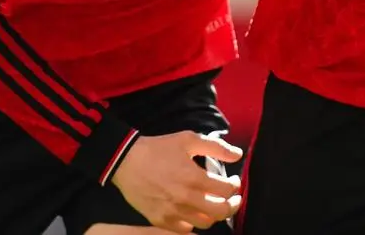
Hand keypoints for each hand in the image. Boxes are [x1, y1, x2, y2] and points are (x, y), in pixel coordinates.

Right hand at [111, 131, 243, 233]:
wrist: (126, 161)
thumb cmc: (159, 149)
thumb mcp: (189, 139)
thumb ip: (216, 147)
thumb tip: (238, 154)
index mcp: (194, 178)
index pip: (226, 190)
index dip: (235, 186)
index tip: (233, 181)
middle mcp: (186, 199)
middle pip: (220, 212)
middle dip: (232, 205)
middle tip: (234, 199)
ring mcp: (173, 212)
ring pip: (204, 223)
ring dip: (214, 215)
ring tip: (215, 205)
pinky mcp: (160, 220)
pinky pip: (185, 230)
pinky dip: (194, 223)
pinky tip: (195, 212)